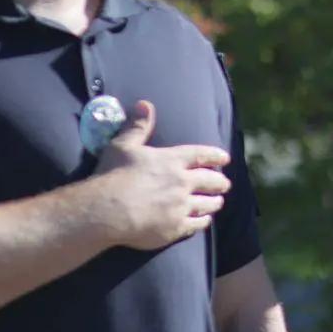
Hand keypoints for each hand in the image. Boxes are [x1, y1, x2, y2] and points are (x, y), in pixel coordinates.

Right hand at [93, 100, 232, 249]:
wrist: (108, 210)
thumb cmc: (113, 175)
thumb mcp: (123, 145)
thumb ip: (137, 126)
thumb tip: (145, 104)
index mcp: (172, 160)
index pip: (201, 155)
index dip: (215, 155)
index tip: (225, 158)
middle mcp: (182, 182)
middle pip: (211, 181)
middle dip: (220, 182)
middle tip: (225, 183)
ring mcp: (181, 206)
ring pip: (208, 204)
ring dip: (215, 202)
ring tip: (218, 202)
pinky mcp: (176, 227)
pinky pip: (197, 224)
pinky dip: (203, 221)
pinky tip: (205, 221)